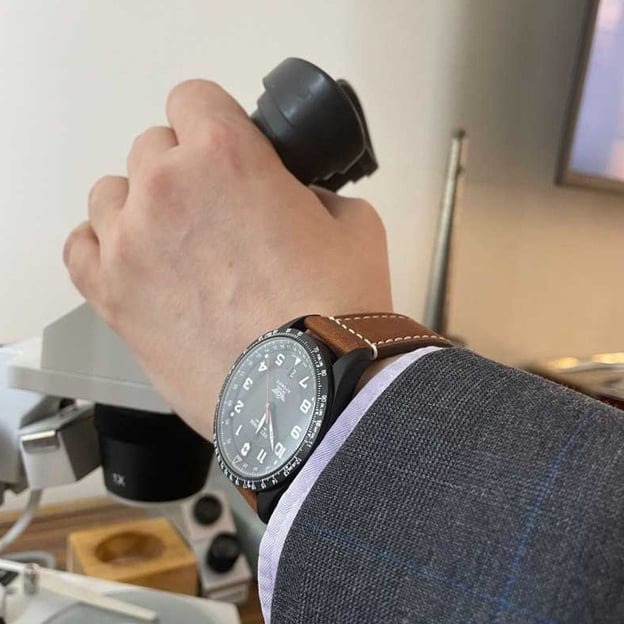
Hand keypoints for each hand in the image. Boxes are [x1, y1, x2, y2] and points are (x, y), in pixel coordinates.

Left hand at [63, 80, 391, 437]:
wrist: (309, 391)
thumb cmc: (336, 310)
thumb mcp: (354, 226)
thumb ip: (315, 196)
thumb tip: (294, 202)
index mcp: (226, 156)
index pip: (193, 98)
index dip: (214, 123)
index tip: (228, 151)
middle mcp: (166, 188)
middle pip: (152, 148)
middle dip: (186, 171)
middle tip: (217, 214)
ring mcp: (130, 244)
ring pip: (111, 193)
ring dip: (142, 207)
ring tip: (177, 246)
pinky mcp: (112, 297)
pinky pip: (80, 247)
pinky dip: (103, 248)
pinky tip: (136, 265)